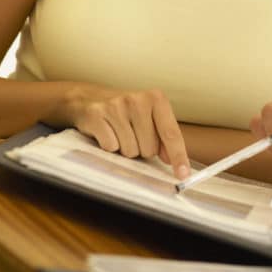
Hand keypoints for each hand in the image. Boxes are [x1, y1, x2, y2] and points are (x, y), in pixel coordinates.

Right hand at [61, 85, 189, 180]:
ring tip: (119, 134)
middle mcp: (137, 100)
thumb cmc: (125, 112)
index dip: (178, 156)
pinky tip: (107, 133)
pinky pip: (110, 147)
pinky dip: (109, 147)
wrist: (89, 98)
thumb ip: (163, 136)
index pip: (171, 133)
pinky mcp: (96, 115)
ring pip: (130, 150)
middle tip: (133, 135)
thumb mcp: (149, 117)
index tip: (183, 174)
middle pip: (149, 148)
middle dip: (142, 149)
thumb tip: (171, 159)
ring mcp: (116, 106)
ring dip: (125, 149)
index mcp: (156, 98)